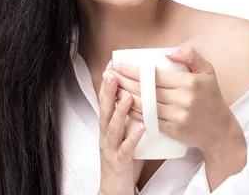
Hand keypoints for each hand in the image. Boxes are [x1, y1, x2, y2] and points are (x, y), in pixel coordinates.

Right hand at [98, 61, 144, 194]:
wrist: (116, 191)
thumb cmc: (125, 161)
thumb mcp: (125, 134)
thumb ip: (132, 116)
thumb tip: (143, 96)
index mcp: (108, 127)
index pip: (106, 101)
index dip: (108, 84)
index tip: (112, 65)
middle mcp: (106, 136)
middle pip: (104, 110)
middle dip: (108, 91)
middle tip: (112, 73)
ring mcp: (111, 149)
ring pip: (113, 127)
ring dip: (120, 111)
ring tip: (129, 96)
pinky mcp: (119, 163)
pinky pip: (126, 150)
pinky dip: (133, 139)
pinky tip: (141, 128)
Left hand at [112, 46, 239, 154]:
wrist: (219, 130)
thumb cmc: (211, 96)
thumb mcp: (207, 70)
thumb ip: (190, 55)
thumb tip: (167, 52)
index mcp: (189, 83)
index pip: (154, 75)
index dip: (134, 70)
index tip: (119, 65)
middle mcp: (182, 100)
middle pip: (146, 89)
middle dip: (124, 81)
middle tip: (110, 74)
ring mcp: (176, 117)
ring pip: (144, 105)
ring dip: (124, 96)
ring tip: (111, 87)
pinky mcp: (172, 130)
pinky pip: (147, 119)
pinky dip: (132, 111)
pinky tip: (122, 104)